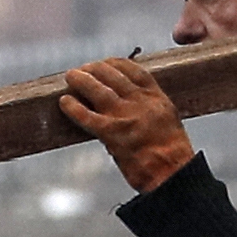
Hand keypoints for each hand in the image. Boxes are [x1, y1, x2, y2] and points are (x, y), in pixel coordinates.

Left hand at [58, 57, 197, 193]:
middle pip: (112, 75)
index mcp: (156, 98)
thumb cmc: (172, 154)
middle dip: (94, 69)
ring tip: (71, 76)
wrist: (172, 173)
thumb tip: (133, 102)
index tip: (106, 62)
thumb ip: (151, 109)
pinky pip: (85, 115)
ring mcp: (123, 116)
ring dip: (81, 80)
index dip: (116, 63)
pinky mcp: (110, 133)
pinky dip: (73, 107)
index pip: (134, 70)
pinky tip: (64, 101)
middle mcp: (139, 102)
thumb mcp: (168, 121)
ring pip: (97, 89)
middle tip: (83, 69)